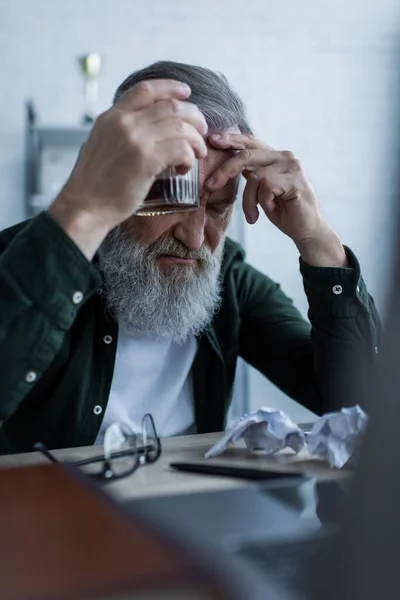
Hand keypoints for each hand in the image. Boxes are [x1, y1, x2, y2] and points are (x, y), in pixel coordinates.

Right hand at [49, 79, 207, 258]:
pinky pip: (181, 149)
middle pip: (171, 107)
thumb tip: (141, 130)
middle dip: (194, 118)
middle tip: (201, 132)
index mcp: (112, 116)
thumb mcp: (100, 145)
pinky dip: (188, 158)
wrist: (84, 207)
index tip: (186, 92)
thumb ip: (118, 132)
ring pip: (181, 126)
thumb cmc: (93, 185)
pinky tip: (182, 169)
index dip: (170, 87)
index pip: (146, 89)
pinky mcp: (146, 159)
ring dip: (196, 140)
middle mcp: (124, 122)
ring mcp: (135, 139)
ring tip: (197, 154)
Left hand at [206, 133, 346, 266]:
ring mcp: (292, 166)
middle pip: (246, 155)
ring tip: (253, 215)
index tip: (212, 140)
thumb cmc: (284, 212)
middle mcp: (285, 156)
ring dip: (249, 200)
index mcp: (275, 157)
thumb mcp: (262, 190)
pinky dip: (262, 202)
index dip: (231, 140)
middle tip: (209, 187)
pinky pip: (265, 187)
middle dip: (224, 171)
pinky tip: (270, 210)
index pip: (250, 142)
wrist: (307, 231)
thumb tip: (227, 166)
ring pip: (254, 176)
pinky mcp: (295, 180)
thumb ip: (251, 175)